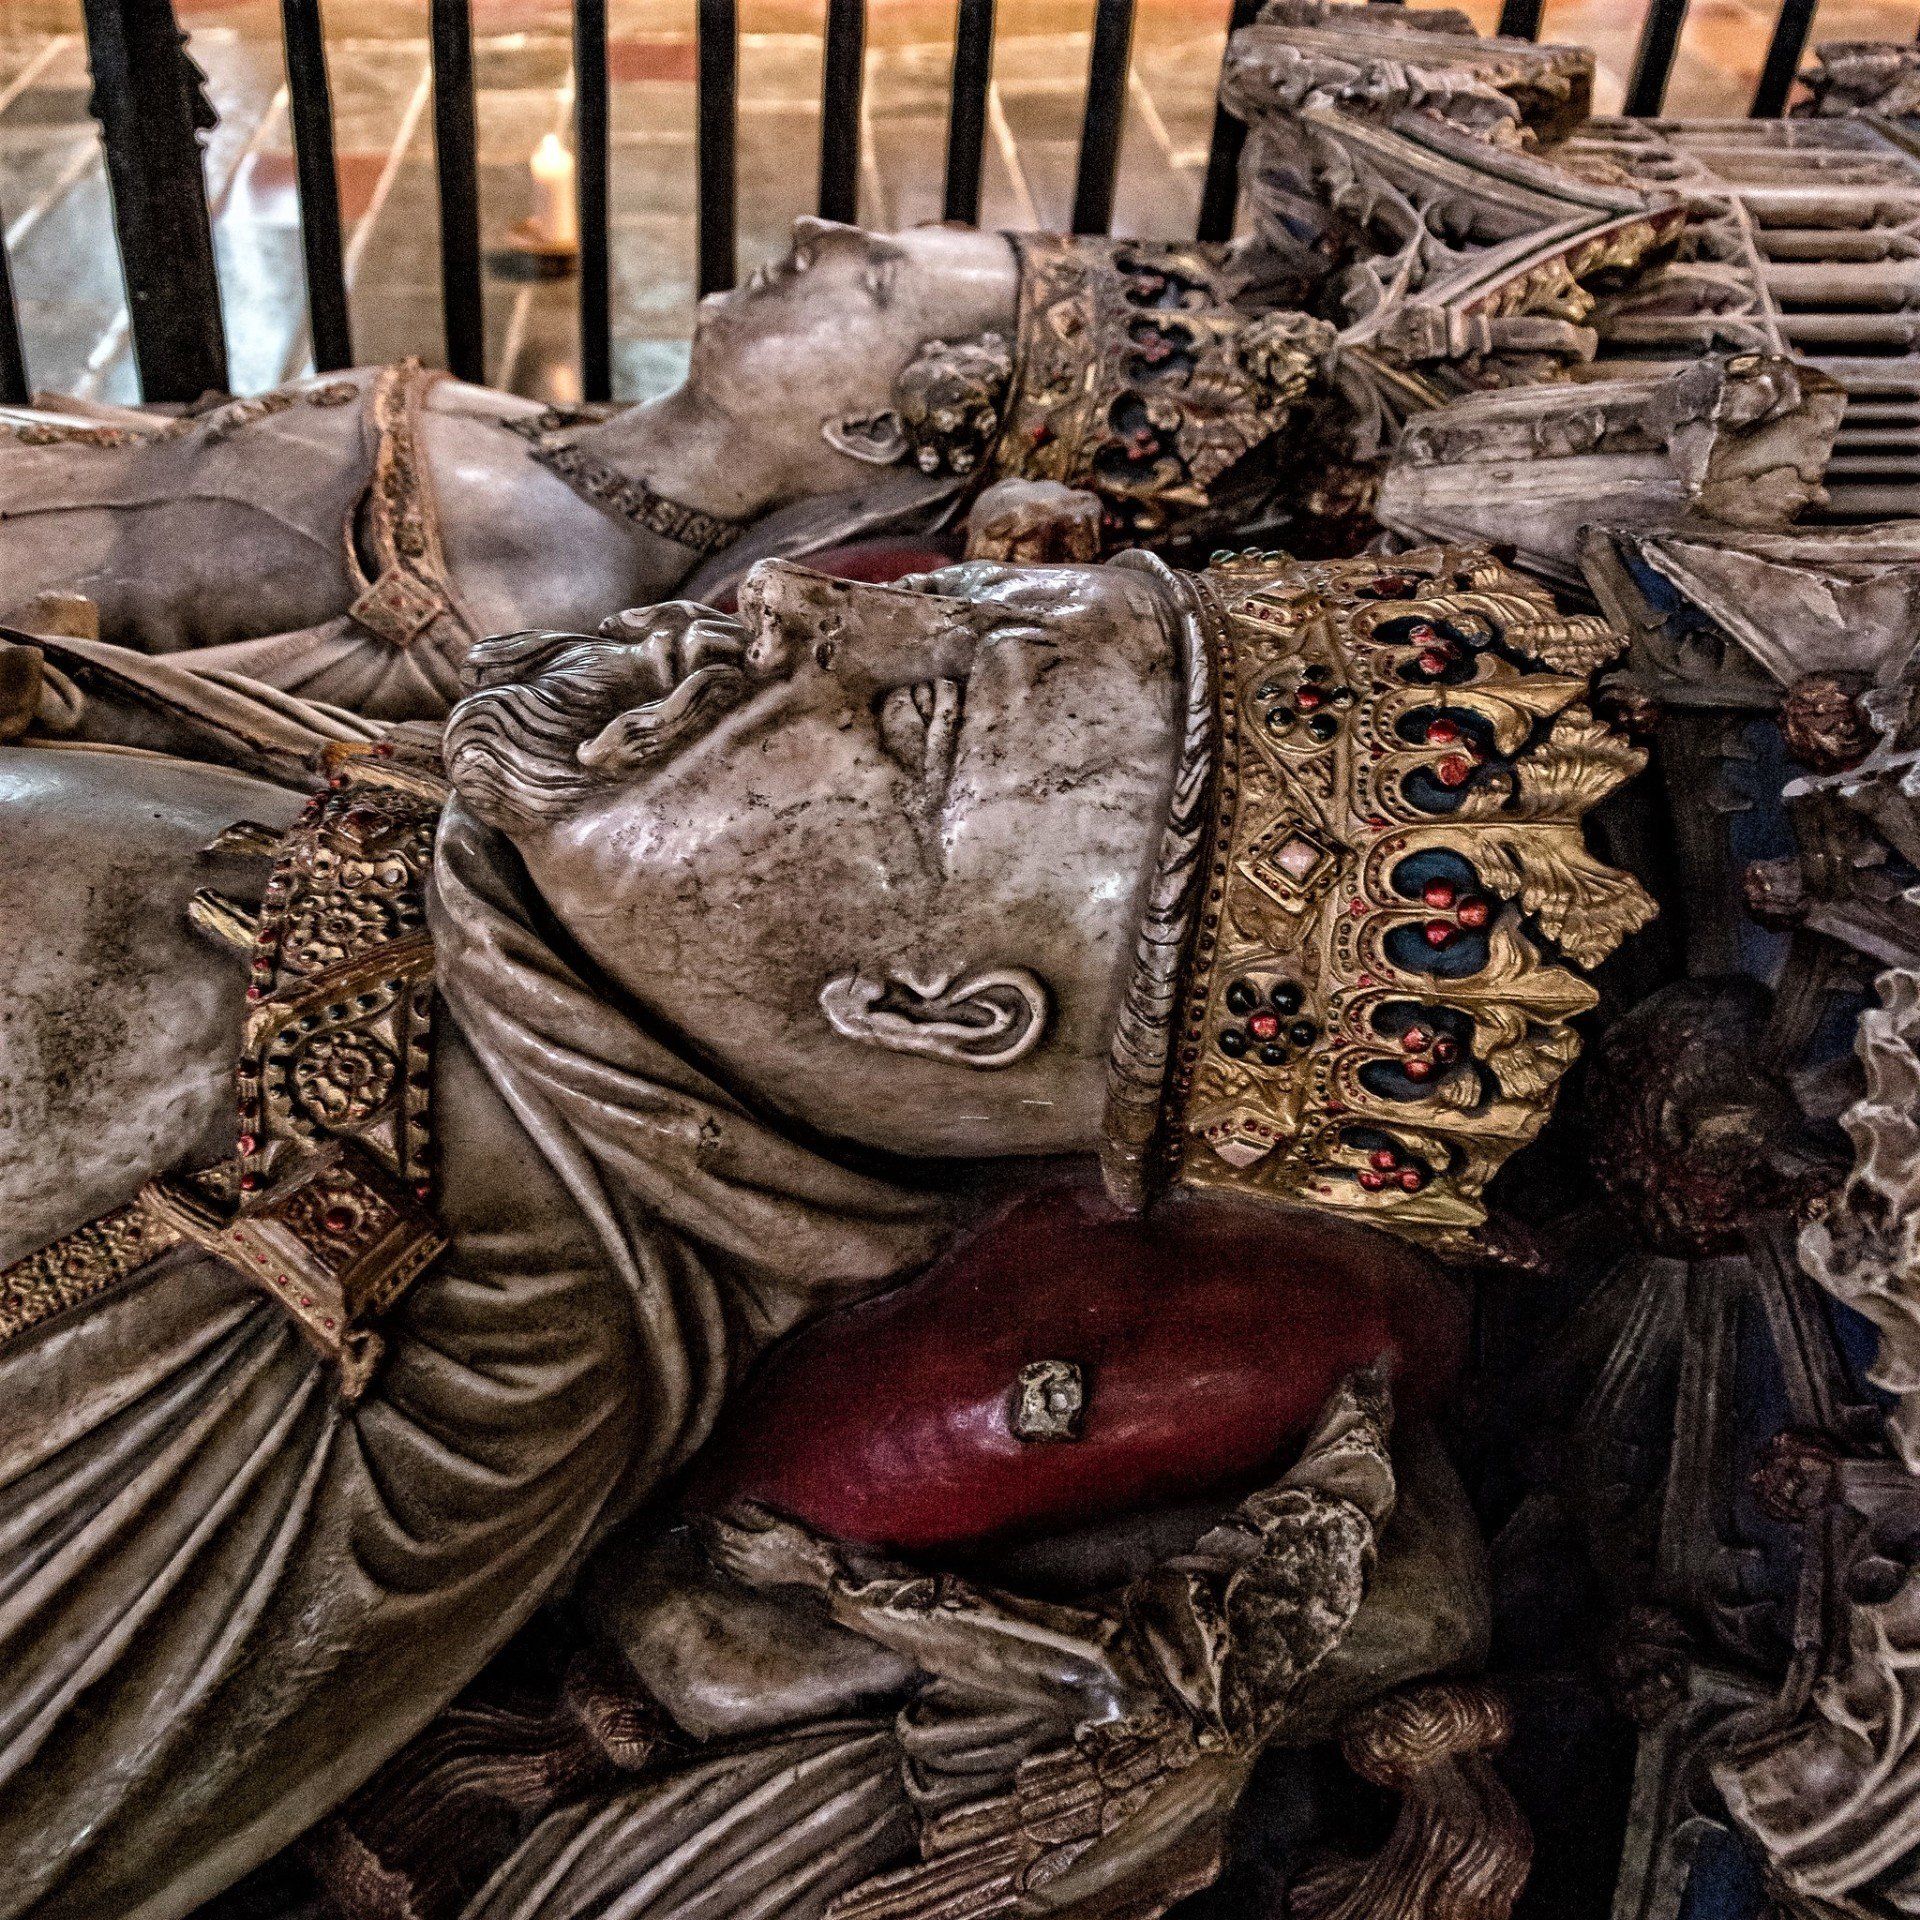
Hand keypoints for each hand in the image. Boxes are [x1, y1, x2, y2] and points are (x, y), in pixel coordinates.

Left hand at [703, 1502, 841, 1593]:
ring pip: (718, 1559)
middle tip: (691, 1517)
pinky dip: (717, 1558)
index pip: (717, 1531)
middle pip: (714, 1545)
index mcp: (748, 1546)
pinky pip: (727, 1570)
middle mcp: (742, 1563)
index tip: (691, 1510)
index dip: (703, 1520)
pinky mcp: (752, 1581)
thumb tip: (733, 1502)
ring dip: (707, 1544)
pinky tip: (715, 1553)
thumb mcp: (778, 1522)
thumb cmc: (800, 1543)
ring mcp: (746, 1575)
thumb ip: (753, 1513)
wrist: (814, 1570)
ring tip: (699, 1531)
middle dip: (701, 1531)